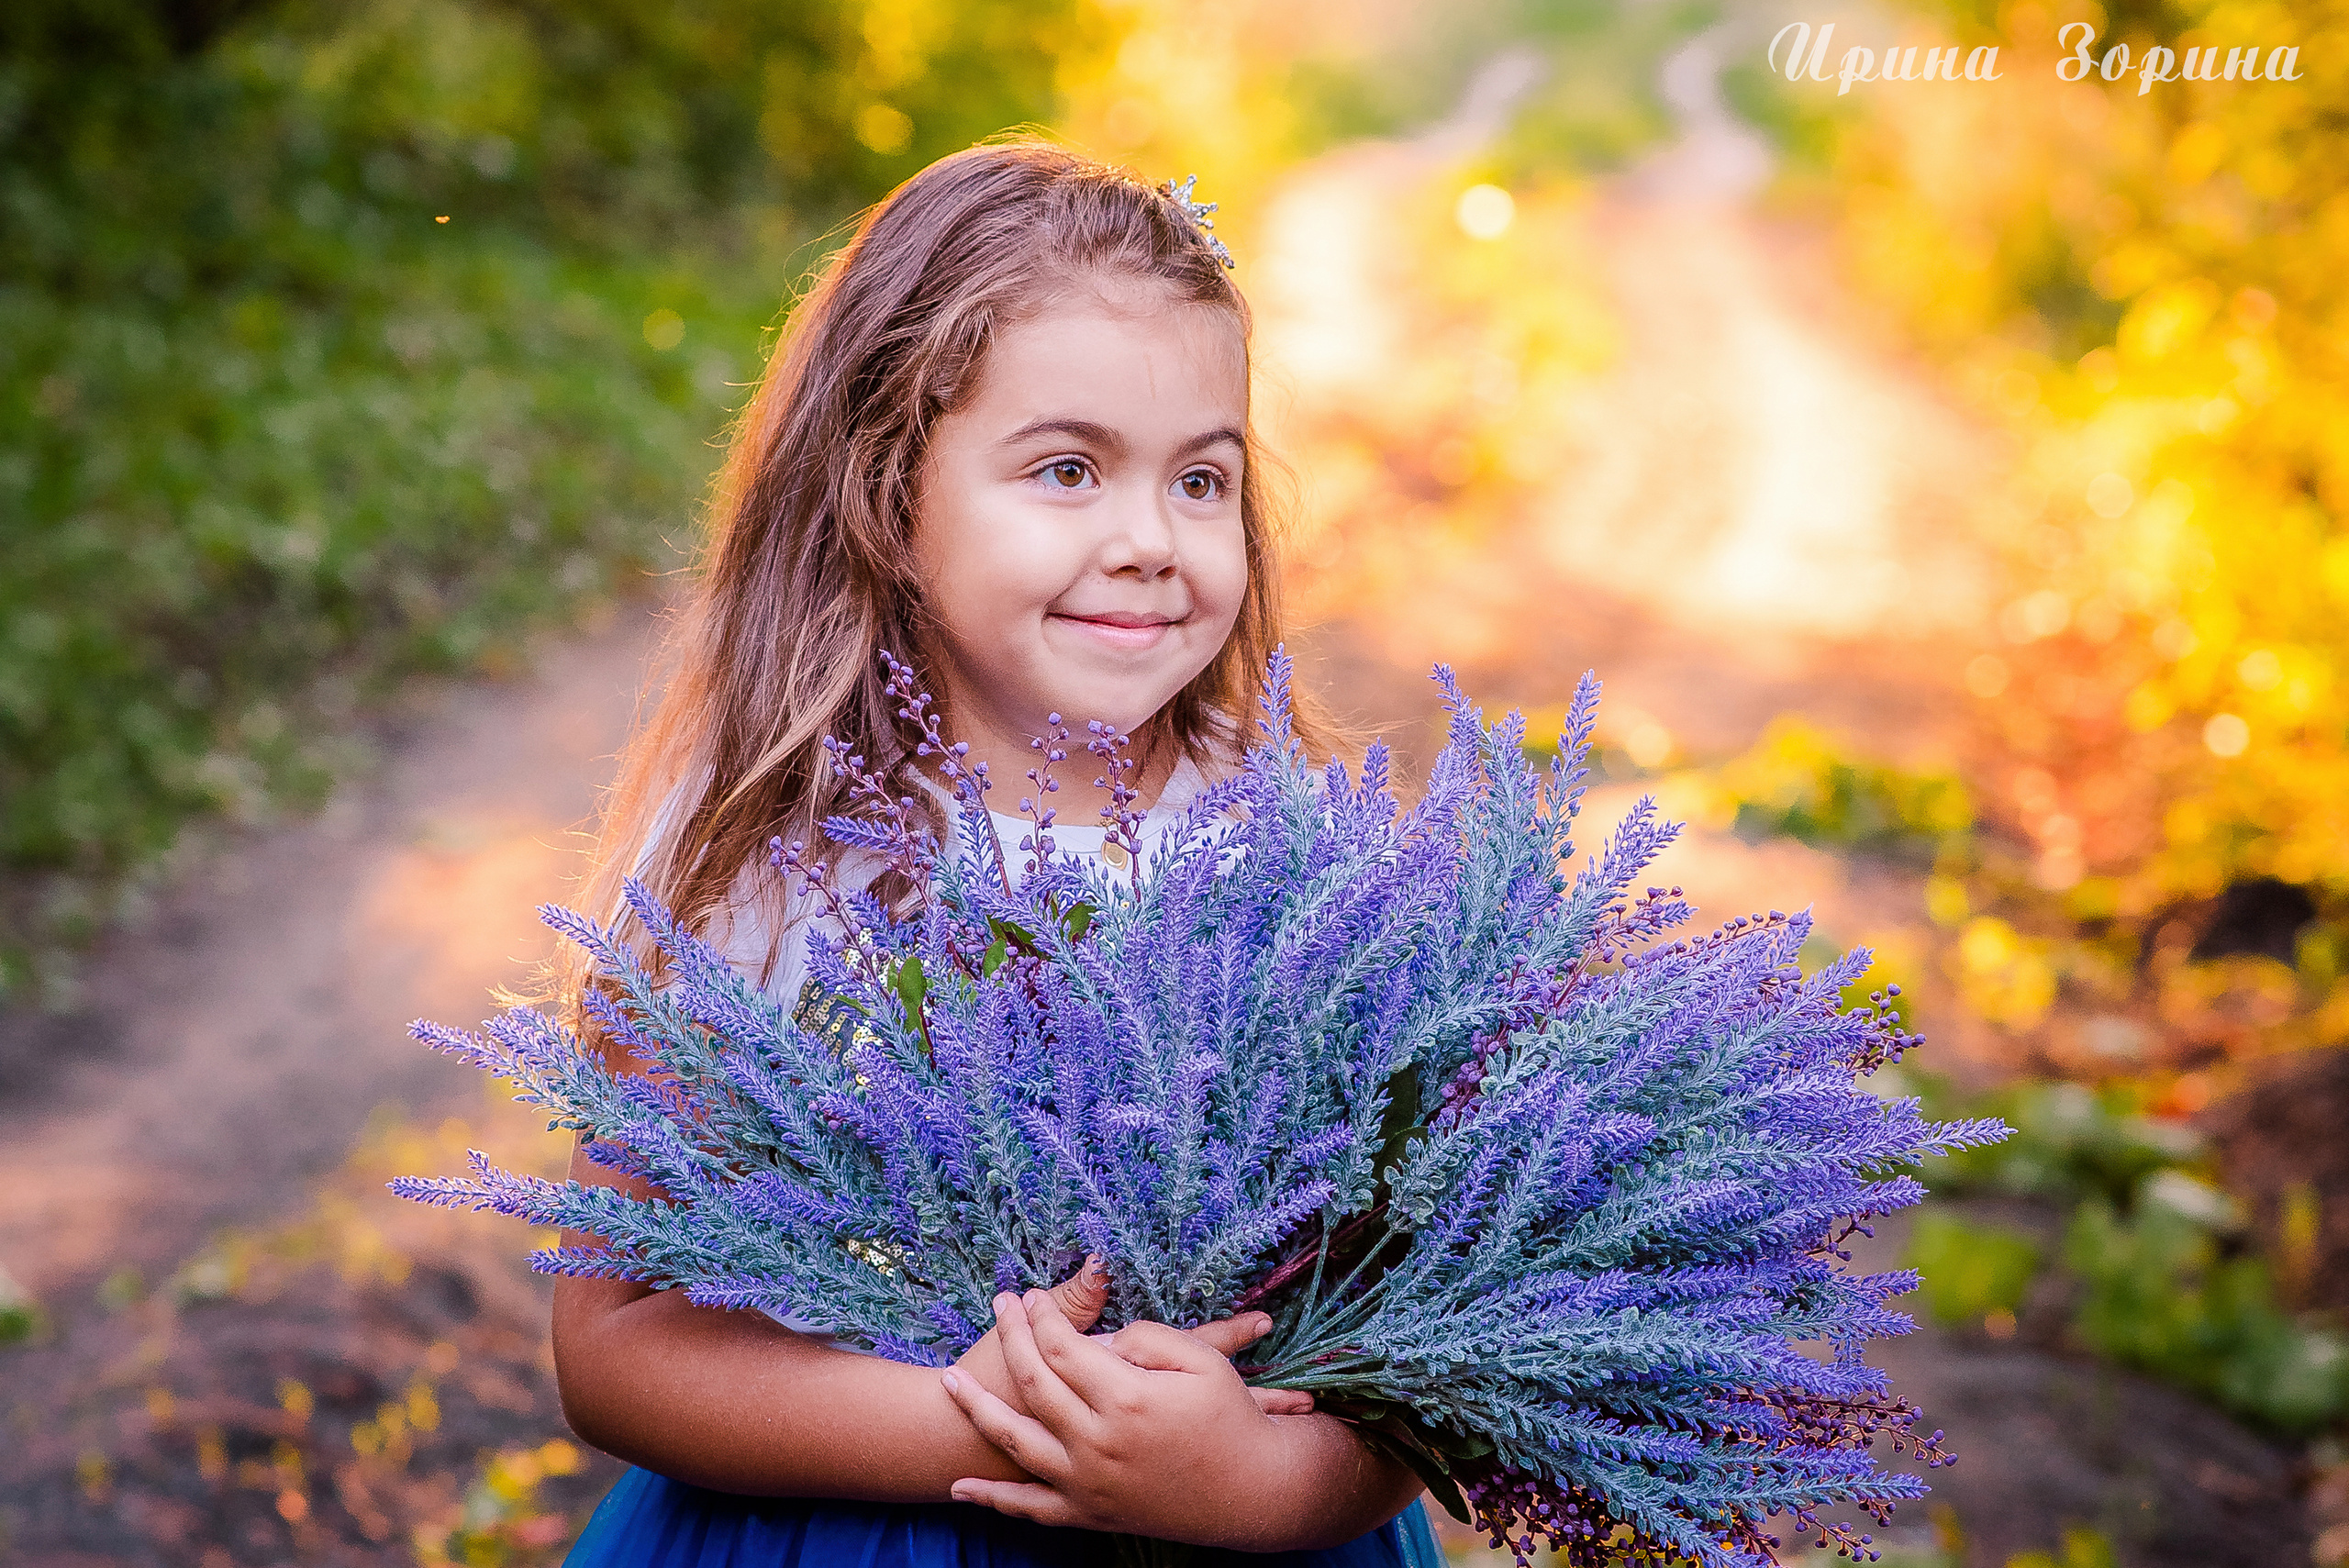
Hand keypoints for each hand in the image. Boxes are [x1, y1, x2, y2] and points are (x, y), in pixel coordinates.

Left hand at [939, 1288, 1319, 1544]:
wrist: (1254, 1495)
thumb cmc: (1233, 1421)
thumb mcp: (1203, 1363)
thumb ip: (1150, 1338)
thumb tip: (1103, 1335)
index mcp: (1128, 1399)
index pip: (1064, 1348)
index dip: (1041, 1317)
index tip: (1027, 1295)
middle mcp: (1100, 1443)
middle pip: (1035, 1384)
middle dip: (1012, 1340)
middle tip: (1000, 1310)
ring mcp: (1090, 1483)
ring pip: (1017, 1443)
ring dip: (977, 1410)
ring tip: (949, 1382)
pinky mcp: (1090, 1515)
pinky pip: (1030, 1509)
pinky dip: (992, 1499)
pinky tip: (959, 1486)